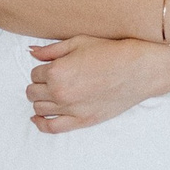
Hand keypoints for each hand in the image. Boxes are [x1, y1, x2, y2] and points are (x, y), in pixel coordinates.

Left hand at [28, 36, 169, 132]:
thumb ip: (51, 50)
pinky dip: (40, 123)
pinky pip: (51, 127)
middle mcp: (60, 92)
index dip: (43, 69)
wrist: (138, 69)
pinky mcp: (82, 121)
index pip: (34, 73)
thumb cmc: (110, 52)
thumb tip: (31, 53)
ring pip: (39, 108)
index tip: (53, 67)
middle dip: (39, 85)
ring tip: (50, 94)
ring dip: (40, 100)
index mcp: (56, 71)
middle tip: (51, 80)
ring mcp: (70, 109)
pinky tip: (37, 118)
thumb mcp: (79, 42)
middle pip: (33, 92)